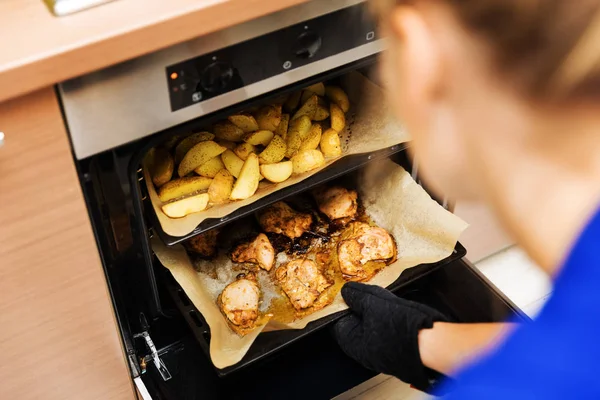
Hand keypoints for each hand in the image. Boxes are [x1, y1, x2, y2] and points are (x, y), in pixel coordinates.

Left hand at [332, 282, 448, 391]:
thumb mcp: (373, 303)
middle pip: (357, 325)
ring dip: (378, 312)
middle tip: (369, 294)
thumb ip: (357, 296)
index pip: (339, 324)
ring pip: (374, 328)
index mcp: (355, 344)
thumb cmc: (402, 327)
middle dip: (361, 308)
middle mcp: (367, 354)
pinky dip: (391, 320)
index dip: (343, 306)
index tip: (348, 294)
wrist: (434, 343)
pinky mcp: (399, 350)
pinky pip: (389, 332)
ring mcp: (384, 354)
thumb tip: (346, 292)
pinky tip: (398, 311)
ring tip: (386, 301)